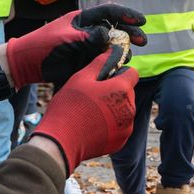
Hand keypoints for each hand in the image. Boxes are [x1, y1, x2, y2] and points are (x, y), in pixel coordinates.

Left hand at [5, 4, 147, 87]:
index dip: (126, 15)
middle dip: (130, 33)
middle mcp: (89, 31)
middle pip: (115, 29)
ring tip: (128, 56)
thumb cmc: (43, 46)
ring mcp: (88, 47)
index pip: (109, 12)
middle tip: (143, 41)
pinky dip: (114, 63)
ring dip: (123, 50)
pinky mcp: (86, 61)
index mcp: (83, 20)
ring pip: (113, 46)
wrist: (27, 65)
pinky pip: (105, 61)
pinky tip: (120, 68)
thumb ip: (86, 37)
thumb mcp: (65, 38)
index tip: (141, 21)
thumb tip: (106, 34)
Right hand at [30, 49, 138, 171]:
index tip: (104, 78)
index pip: (132, 73)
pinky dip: (111, 125)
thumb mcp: (81, 77)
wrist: (61, 141)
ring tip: (91, 111)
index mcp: (122, 90)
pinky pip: (120, 127)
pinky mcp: (121, 141)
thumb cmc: (69, 106)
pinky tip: (93, 125)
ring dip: (113, 108)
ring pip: (125, 110)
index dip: (119, 72)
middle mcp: (130, 109)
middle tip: (93, 96)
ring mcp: (127, 127)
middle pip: (128, 92)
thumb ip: (100, 62)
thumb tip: (113, 51)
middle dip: (115, 91)